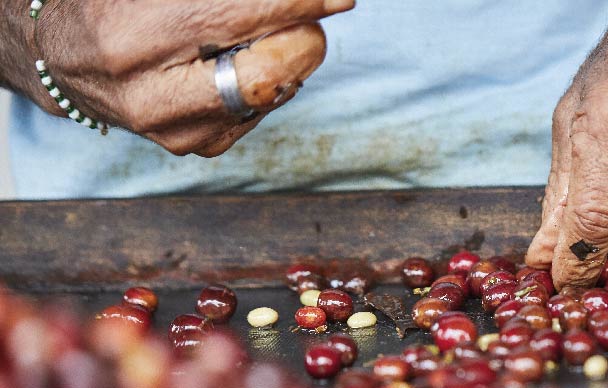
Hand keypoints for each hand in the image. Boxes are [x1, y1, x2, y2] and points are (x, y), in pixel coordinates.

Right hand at [1, 0, 352, 156]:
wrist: (65, 55)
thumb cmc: (117, 2)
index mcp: (132, 38)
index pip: (239, 17)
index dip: (299, 5)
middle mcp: (148, 96)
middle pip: (264, 76)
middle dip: (302, 38)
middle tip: (309, 14)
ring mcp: (172, 132)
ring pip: (271, 96)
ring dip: (289, 58)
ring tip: (266, 33)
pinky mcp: (195, 148)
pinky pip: (262, 111)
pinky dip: (272, 80)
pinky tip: (244, 60)